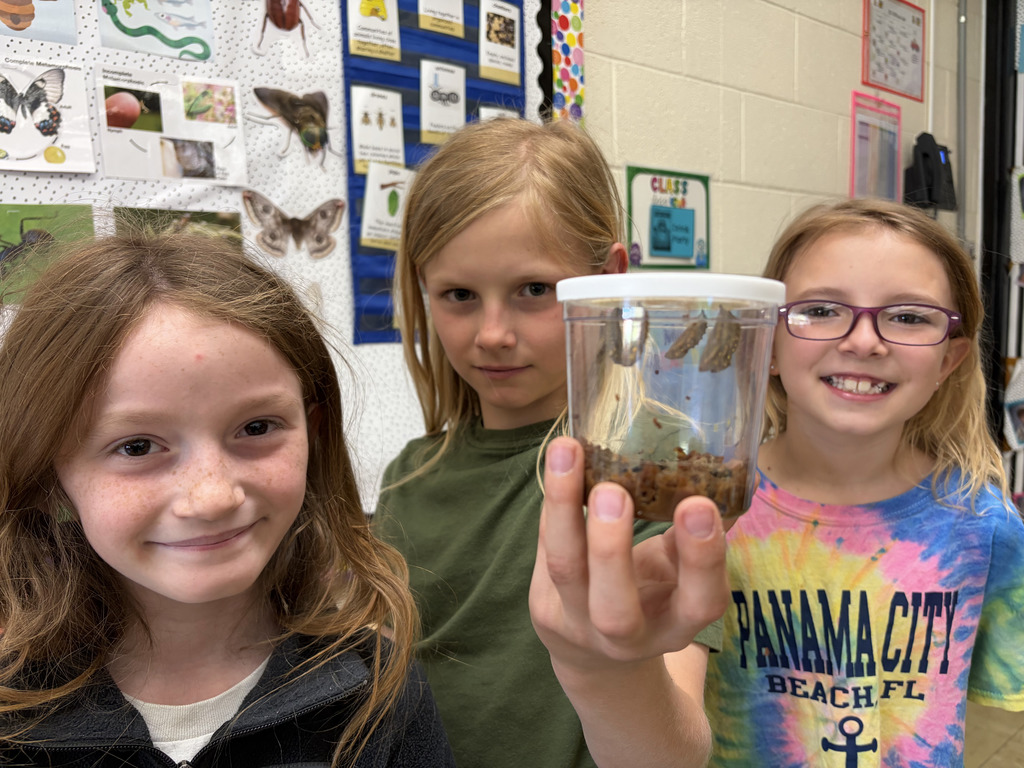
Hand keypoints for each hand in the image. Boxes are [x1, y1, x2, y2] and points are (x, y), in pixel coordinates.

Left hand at [529, 436, 728, 672]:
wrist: (595, 653)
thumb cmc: (651, 594)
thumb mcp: (682, 574)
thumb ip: (697, 534)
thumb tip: (733, 472)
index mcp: (679, 625)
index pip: (700, 602)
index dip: (702, 557)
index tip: (698, 503)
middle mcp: (627, 636)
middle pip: (615, 608)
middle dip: (611, 549)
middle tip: (614, 491)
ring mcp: (578, 624)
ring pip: (565, 569)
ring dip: (563, 507)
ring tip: (567, 453)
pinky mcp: (542, 605)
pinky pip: (544, 545)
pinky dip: (552, 501)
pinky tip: (558, 461)